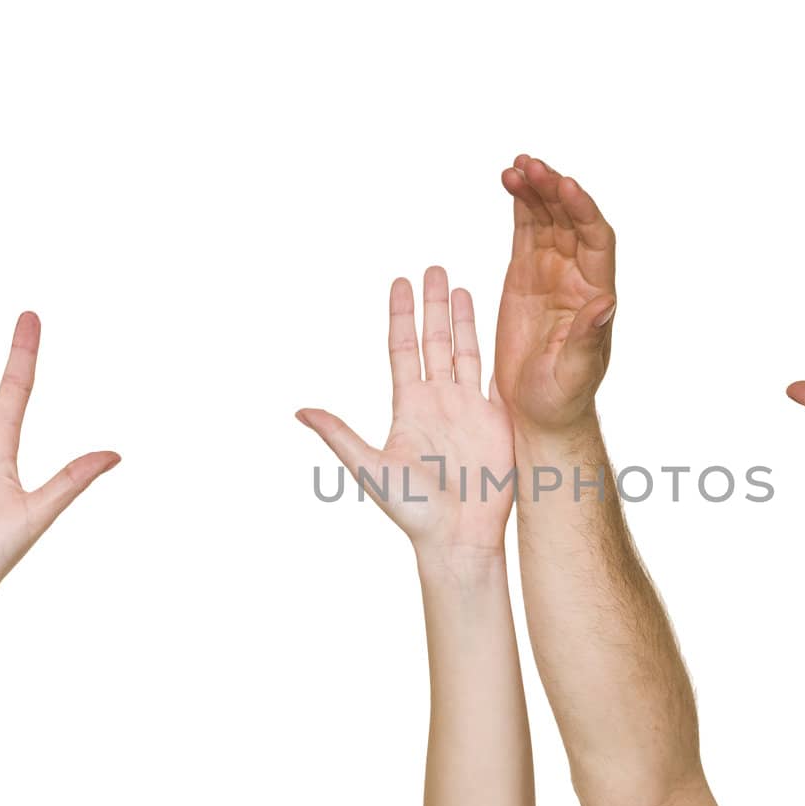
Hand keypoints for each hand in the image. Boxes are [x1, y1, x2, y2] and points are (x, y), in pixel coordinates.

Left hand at [298, 268, 513, 563]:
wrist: (457, 538)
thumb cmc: (412, 510)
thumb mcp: (370, 469)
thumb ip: (340, 436)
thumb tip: (300, 412)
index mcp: (408, 406)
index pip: (402, 349)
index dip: (401, 315)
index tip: (400, 281)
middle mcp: (437, 401)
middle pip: (435, 341)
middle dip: (433, 305)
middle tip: (433, 267)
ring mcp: (469, 409)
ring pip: (467, 352)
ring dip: (464, 320)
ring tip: (462, 286)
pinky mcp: (497, 422)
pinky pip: (499, 378)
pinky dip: (500, 350)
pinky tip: (504, 326)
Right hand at [493, 155, 618, 433]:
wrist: (539, 411)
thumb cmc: (563, 397)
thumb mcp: (576, 371)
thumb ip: (589, 336)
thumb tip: (607, 303)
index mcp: (595, 293)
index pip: (596, 239)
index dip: (583, 210)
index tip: (565, 185)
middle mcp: (577, 276)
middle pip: (571, 220)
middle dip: (553, 190)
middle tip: (531, 165)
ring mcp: (551, 273)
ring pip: (548, 219)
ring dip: (535, 190)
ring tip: (516, 166)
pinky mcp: (525, 277)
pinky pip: (525, 232)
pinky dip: (520, 206)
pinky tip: (510, 182)